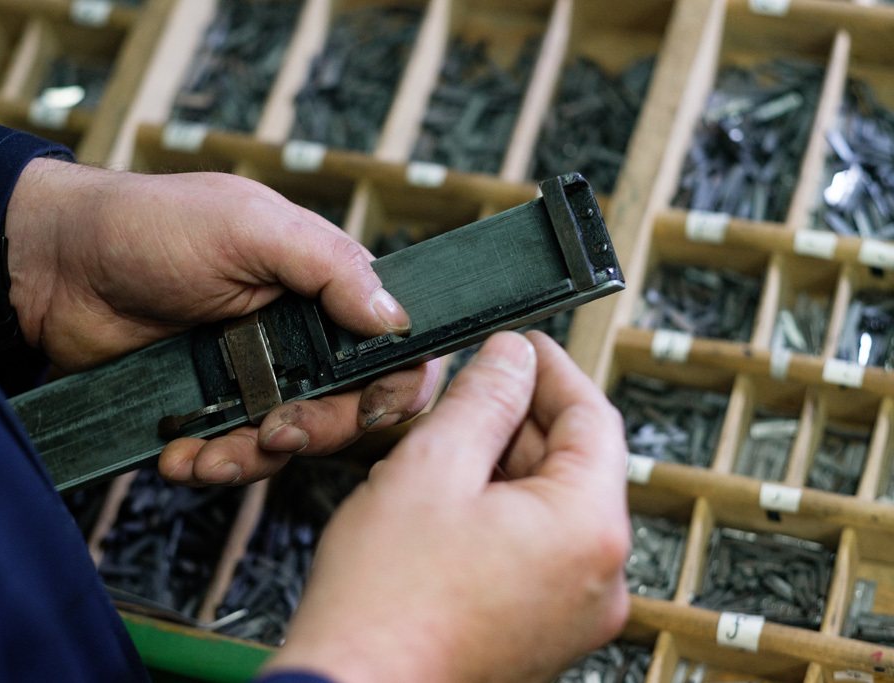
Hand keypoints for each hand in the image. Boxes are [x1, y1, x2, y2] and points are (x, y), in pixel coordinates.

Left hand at [5, 158, 438, 484]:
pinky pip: (234, 456)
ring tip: (210, 455)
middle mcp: (298, 335)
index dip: (395, 386)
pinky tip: (178, 455)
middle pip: (348, 409)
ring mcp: (254, 376)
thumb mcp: (247, 226)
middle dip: (319, 432)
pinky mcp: (209, 408)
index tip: (367, 410)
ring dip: (257, 459)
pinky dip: (210, 466)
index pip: (393, 346)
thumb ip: (328, 266)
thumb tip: (394, 318)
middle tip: (277, 433)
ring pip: (290, 443)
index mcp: (322, 286)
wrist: (52, 267)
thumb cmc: (149, 226)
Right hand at [264, 332, 629, 682]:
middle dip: (520, 420)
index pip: (594, 417)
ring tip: (441, 453)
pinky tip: (447, 504)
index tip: (523, 344)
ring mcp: (573, 611)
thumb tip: (512, 357)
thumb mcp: (432, 465)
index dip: (552, 369)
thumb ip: (484, 397)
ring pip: (550, 506)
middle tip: (468, 392)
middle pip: (573, 464)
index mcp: (588, 529)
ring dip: (503, 466)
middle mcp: (598, 577)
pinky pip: (536, 549)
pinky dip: (500, 514)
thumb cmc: (386, 601)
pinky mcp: (543, 631)